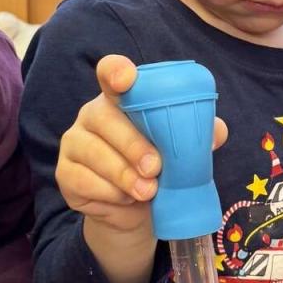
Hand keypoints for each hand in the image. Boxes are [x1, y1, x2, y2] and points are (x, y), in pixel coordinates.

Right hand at [55, 55, 227, 235]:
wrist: (135, 211)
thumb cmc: (157, 169)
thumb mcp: (178, 151)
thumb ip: (196, 137)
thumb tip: (218, 130)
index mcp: (120, 99)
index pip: (111, 73)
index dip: (117, 71)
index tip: (128, 80)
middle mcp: (92, 114)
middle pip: (105, 118)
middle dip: (132, 144)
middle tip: (155, 168)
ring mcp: (74, 142)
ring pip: (94, 153)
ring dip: (124, 175)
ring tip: (148, 191)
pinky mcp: (65, 173)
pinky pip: (84, 180)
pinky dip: (110, 193)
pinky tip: (126, 199)